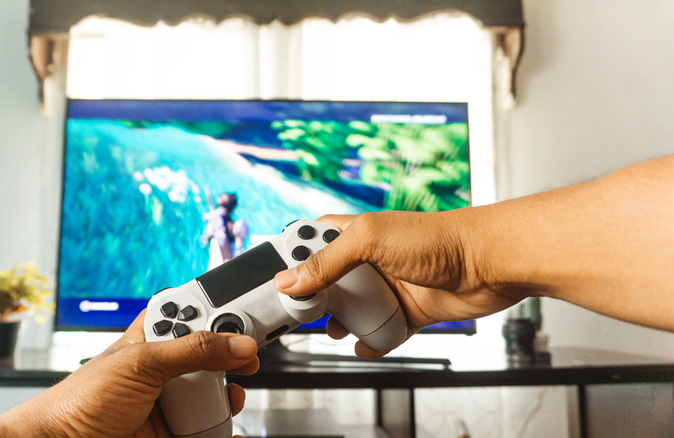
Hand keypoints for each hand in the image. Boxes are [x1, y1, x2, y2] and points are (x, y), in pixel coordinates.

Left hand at [0, 310, 258, 437]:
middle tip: (247, 361)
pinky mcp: (173, 432)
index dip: (221, 314)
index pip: (195, 316)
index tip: (251, 316)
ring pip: (215, 396)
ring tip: (229, 400)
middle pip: (213, 358)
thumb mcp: (142, 364)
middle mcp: (164, 369)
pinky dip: (222, 430)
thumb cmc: (80, 399)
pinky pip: (208, 429)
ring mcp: (170, 403)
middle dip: (231, 360)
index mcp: (153, 338)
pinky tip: (227, 428)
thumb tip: (239, 344)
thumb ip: (194, 351)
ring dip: (229, 398)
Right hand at [274, 211, 519, 357]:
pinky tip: (366, 346)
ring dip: (341, 322)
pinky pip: (383, 330)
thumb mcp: (371, 241)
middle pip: (329, 280)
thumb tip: (289, 280)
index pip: (311, 240)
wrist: (491, 263)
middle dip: (313, 298)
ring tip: (334, 330)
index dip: (291, 257)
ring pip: (354, 308)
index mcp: (355, 232)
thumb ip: (327, 260)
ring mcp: (390, 285)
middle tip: (300, 313)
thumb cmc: (439, 238)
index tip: (274, 279)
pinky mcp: (410, 309)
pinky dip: (372, 342)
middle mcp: (370, 258)